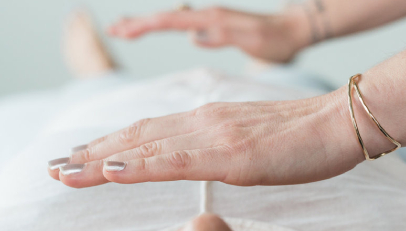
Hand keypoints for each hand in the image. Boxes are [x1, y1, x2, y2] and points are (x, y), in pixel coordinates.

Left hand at [48, 91, 367, 187]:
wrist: (338, 123)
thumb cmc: (300, 137)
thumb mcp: (248, 142)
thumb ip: (217, 148)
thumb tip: (195, 160)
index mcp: (203, 121)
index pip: (144, 136)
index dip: (106, 148)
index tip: (74, 161)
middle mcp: (199, 122)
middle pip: (133, 139)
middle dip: (89, 154)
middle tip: (50, 168)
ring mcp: (212, 136)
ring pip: (145, 148)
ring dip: (99, 160)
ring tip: (62, 171)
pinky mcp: (230, 154)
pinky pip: (177, 161)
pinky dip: (141, 166)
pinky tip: (113, 170)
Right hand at [107, 6, 310, 63]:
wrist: (294, 29)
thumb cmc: (277, 40)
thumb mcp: (254, 40)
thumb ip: (225, 37)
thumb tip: (194, 36)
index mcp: (212, 19)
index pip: (170, 21)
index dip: (143, 26)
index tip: (120, 32)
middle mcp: (208, 16)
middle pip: (164, 17)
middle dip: (136, 23)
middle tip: (111, 30)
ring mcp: (210, 19)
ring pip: (170, 19)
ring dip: (145, 23)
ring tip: (121, 27)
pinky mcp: (214, 25)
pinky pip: (181, 23)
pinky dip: (162, 25)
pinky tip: (156, 28)